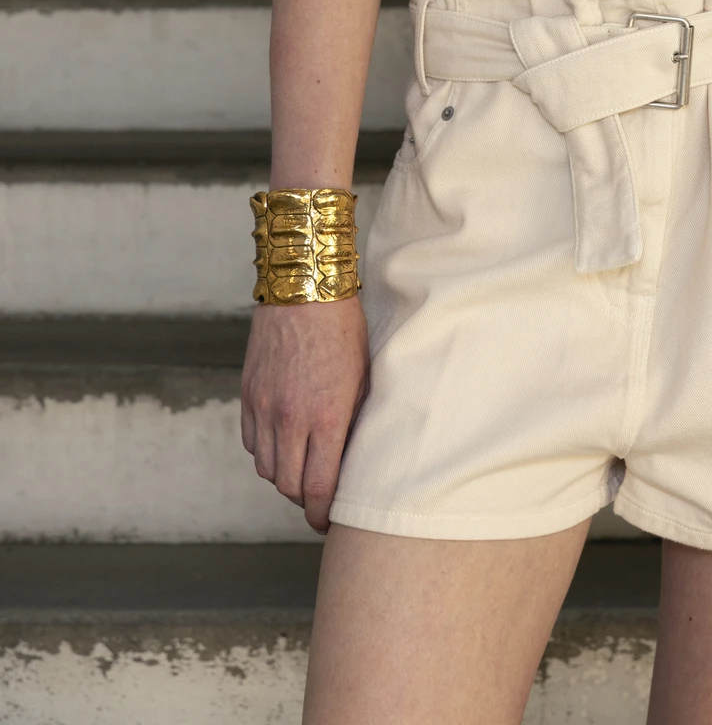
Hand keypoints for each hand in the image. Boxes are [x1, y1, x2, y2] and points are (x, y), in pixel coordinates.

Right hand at [240, 295, 369, 532]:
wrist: (304, 287)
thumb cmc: (344, 328)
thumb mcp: (364, 377)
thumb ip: (354, 423)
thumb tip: (352, 462)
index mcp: (326, 417)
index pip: (318, 488)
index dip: (322, 515)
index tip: (329, 522)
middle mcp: (290, 418)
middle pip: (289, 487)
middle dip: (305, 502)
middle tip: (318, 502)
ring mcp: (265, 407)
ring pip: (268, 469)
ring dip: (285, 478)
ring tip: (302, 472)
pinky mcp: (249, 395)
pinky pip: (252, 443)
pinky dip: (266, 453)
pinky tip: (283, 446)